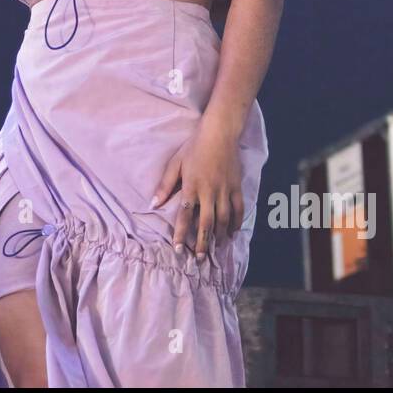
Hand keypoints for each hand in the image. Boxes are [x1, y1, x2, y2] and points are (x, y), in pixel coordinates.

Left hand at [150, 118, 244, 259]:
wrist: (220, 132)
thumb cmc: (194, 146)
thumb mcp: (175, 163)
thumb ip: (165, 185)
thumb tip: (154, 203)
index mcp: (191, 186)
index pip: (184, 216)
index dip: (180, 234)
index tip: (177, 249)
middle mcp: (209, 192)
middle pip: (205, 223)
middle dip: (201, 243)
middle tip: (199, 259)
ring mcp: (225, 190)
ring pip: (223, 219)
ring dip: (218, 236)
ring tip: (215, 249)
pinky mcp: (237, 187)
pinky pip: (238, 209)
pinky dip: (236, 222)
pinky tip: (233, 233)